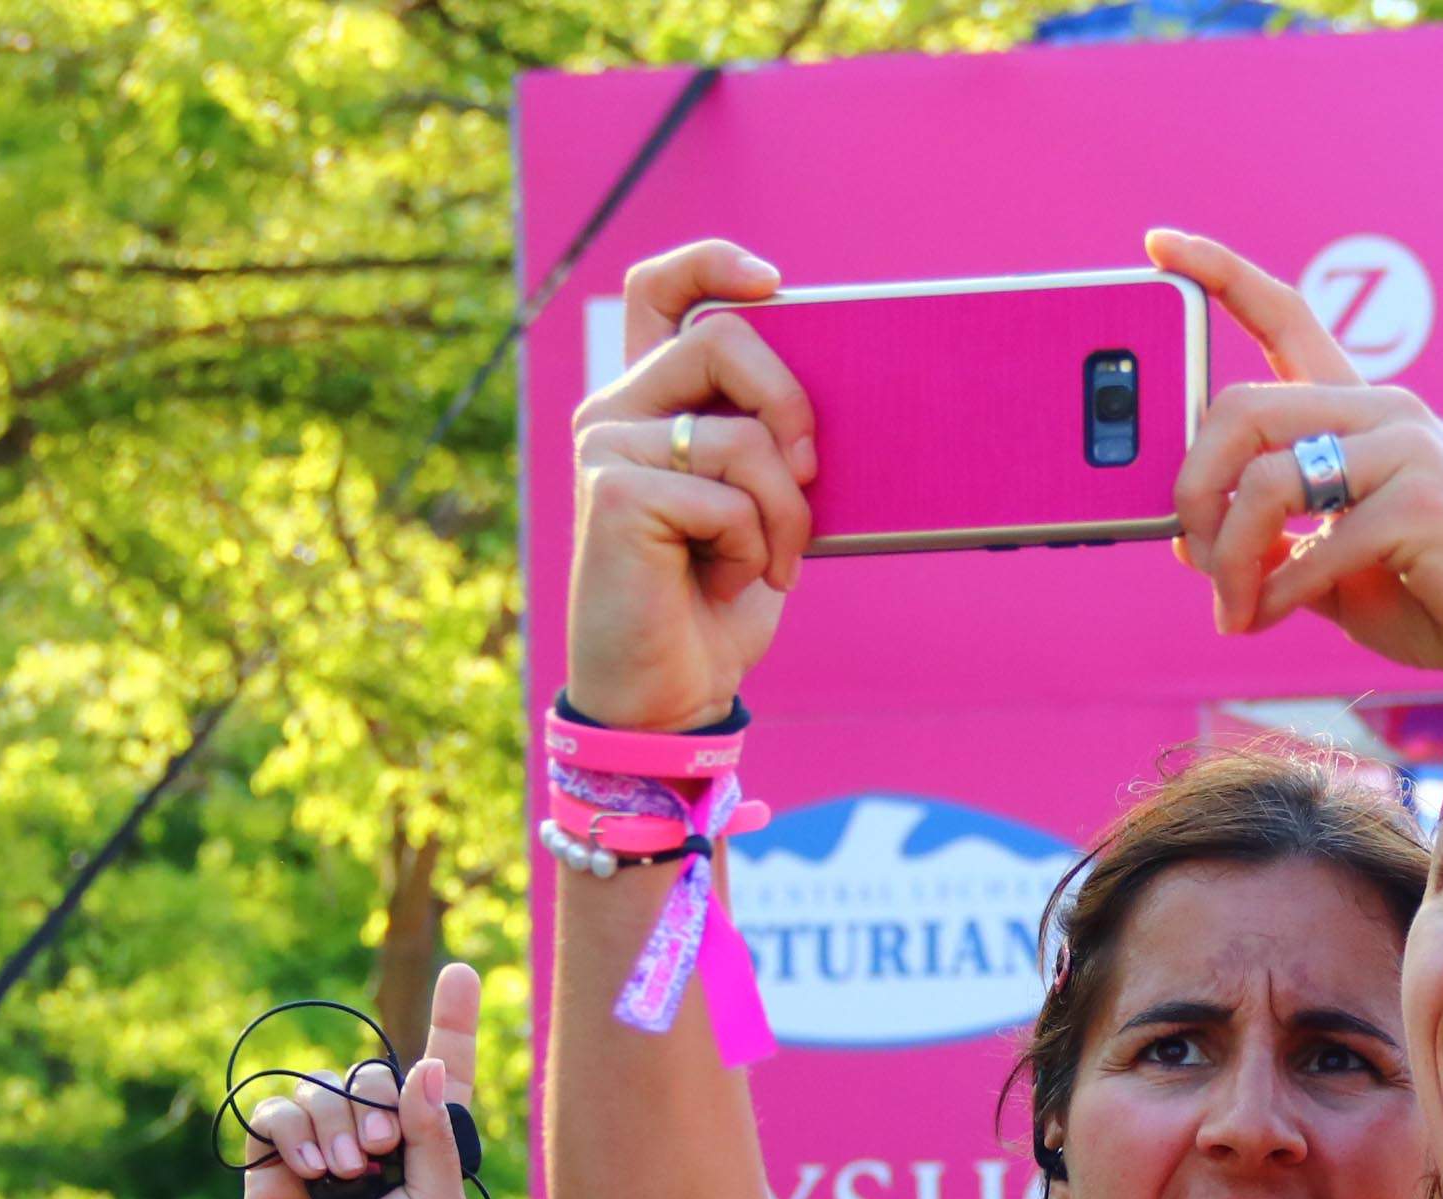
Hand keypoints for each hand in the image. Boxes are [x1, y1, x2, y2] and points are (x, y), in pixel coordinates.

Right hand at [242, 964, 480, 1198]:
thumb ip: (434, 1134)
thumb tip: (424, 1067)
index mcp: (427, 1148)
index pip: (439, 1074)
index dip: (451, 1022)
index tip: (461, 972)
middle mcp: (377, 1140)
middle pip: (376, 1075)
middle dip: (380, 1102)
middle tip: (380, 1153)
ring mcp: (323, 1148)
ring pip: (324, 1089)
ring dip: (336, 1121)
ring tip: (344, 1173)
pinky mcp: (272, 1163)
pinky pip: (275, 1109)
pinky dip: (293, 1129)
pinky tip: (308, 1168)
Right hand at [566, 242, 822, 732]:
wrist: (669, 691)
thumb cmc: (716, 598)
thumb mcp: (757, 505)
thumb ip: (766, 440)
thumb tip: (836, 399)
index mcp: (647, 401)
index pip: (660, 290)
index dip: (713, 264)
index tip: (775, 282)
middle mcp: (615, 410)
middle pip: (723, 339)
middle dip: (793, 404)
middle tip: (811, 475)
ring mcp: (606, 447)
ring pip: (740, 430)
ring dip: (786, 508)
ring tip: (772, 560)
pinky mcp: (615, 494)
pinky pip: (728, 493)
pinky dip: (756, 545)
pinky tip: (731, 581)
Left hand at [1151, 230, 1442, 720]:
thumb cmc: (1438, 599)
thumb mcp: (1331, 564)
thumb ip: (1270, 541)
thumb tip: (1184, 538)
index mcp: (1363, 412)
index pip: (1286, 317)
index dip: (1218, 274)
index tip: (1157, 244)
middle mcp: (1386, 411)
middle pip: (1241, 407)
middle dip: (1192, 488)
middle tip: (1189, 552)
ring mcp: (1409, 450)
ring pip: (1266, 480)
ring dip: (1228, 559)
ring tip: (1231, 609)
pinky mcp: (1423, 504)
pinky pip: (1310, 545)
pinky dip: (1273, 595)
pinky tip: (1266, 621)